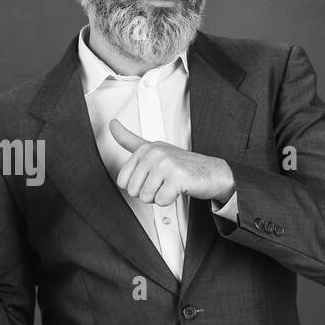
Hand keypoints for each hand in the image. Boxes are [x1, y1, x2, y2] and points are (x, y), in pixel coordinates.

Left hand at [109, 118, 233, 205]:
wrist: (212, 172)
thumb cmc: (182, 164)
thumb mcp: (153, 149)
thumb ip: (130, 140)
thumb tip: (112, 124)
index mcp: (145, 149)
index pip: (123, 181)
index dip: (137, 186)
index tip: (151, 178)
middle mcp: (154, 153)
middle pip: (134, 191)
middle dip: (148, 193)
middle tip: (163, 183)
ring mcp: (165, 164)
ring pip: (146, 197)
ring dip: (159, 197)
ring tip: (170, 185)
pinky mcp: (177, 177)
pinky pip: (161, 200)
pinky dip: (170, 200)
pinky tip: (178, 189)